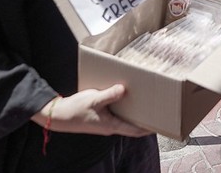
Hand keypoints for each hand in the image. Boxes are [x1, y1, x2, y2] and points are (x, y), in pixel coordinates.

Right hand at [32, 85, 150, 137]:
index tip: (162, 123)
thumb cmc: (75, 109)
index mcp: (111, 125)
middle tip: (158, 110)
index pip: (135, 130)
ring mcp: (106, 122)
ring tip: (146, 101)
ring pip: (125, 118)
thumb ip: (109, 95)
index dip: (149, 128)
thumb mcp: (93, 99)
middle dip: (145, 118)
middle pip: (132, 125)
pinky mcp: (102, 117)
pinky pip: (117, 113)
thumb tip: (124, 89)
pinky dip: (124, 107)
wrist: (58, 116)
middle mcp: (111, 126)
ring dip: (135, 111)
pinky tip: (126, 96)